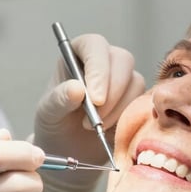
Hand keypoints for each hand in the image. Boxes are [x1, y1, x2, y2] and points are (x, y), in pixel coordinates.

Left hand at [34, 33, 144, 166]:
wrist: (67, 145)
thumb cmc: (54, 122)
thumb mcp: (48, 113)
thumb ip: (59, 99)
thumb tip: (76, 89)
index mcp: (79, 52)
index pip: (94, 45)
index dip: (98, 69)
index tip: (95, 99)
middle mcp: (104, 60)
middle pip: (122, 60)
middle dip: (112, 92)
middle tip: (96, 119)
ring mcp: (122, 77)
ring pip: (135, 82)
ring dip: (117, 109)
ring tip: (94, 127)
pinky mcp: (135, 97)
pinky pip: (142, 101)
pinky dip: (127, 117)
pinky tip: (109, 129)